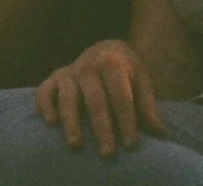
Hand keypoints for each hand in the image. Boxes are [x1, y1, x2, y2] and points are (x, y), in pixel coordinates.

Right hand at [35, 39, 162, 158]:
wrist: (106, 48)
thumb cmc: (127, 71)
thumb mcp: (142, 80)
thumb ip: (147, 105)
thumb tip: (159, 133)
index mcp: (112, 62)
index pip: (120, 96)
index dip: (126, 121)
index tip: (131, 144)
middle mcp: (88, 65)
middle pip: (95, 100)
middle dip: (102, 128)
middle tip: (107, 153)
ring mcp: (69, 71)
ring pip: (68, 97)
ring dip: (71, 121)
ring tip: (76, 144)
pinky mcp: (54, 78)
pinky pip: (44, 91)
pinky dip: (44, 105)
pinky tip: (51, 123)